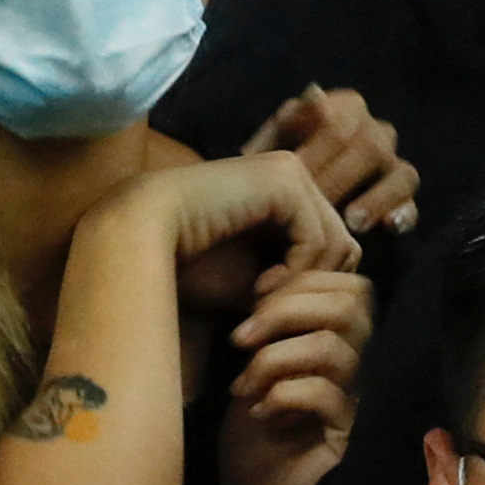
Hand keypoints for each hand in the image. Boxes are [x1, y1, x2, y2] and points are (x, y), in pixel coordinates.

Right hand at [142, 148, 357, 321]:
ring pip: (338, 244)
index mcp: (285, 195)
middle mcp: (293, 176)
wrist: (141, 242)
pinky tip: (260, 286)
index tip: (272, 312)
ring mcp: (290, 172)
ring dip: (302, 284)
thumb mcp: (259, 278)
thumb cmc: (190, 266)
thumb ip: (297, 277)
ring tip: (261, 300)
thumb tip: (342, 294)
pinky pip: (318, 237)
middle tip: (270, 310)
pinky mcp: (284, 179)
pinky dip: (295, 272)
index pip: (333, 247)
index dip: (310, 287)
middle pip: (344, 246)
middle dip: (312, 287)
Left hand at [216, 260, 371, 484]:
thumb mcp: (254, 372)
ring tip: (244, 387)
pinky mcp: (351, 442)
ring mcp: (364, 407)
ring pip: (335, 345)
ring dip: (274, 357)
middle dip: (288, 307)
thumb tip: (271, 275)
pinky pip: (326, 393)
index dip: (301, 282)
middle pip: (354, 303)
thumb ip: (270, 324)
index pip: (351, 286)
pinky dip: (283, 393)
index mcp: (348, 348)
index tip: (254, 302)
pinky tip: (262, 417)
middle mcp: (366, 373)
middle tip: (241, 338)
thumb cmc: (256, 450)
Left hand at [245, 86, 419, 240]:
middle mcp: (376, 133)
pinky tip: (388, 226)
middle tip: (314, 204)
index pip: (343, 117)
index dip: (319, 145)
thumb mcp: (272, 145)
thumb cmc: (277, 167)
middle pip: (371, 146)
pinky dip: (403, 215)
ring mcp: (393, 167)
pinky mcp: (403, 202)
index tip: (294, 169)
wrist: (282, 205)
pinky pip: (411, 205)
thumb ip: (287, 121)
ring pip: (401, 174)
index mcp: (348, 109)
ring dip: (376, 198)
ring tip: (351, 222)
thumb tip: (315, 92)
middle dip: (340, 177)